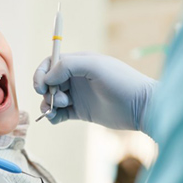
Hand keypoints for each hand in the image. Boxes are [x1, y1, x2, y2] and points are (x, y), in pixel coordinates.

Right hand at [33, 52, 156, 130]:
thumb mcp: (94, 66)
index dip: (41, 73)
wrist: (141, 107)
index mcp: (78, 63)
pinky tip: (55, 119)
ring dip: (48, 104)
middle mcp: (75, 78)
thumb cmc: (121, 81)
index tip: (41, 87)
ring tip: (57, 110)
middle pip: (48, 82)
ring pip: (51, 99)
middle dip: (46, 91)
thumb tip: (47, 78)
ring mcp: (77, 95)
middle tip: (58, 99)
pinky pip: (59, 114)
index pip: (50, 63)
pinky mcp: (80, 112)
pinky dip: (53, 117)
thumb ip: (67, 66)